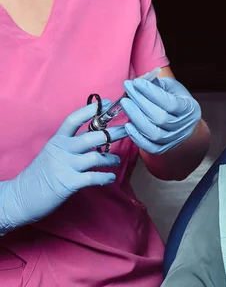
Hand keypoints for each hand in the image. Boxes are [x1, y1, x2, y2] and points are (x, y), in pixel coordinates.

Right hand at [0, 100, 125, 235]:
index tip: (109, 103)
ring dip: (111, 158)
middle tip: (129, 130)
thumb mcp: (52, 153)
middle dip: (113, 133)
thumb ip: (70, 144)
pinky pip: (94, 177)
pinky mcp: (69, 183)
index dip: (91, 110)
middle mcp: (62, 150)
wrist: (21, 197)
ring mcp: (65, 166)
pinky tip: (110, 178)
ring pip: (96, 157)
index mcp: (57, 140)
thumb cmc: (40, 174)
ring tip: (116, 160)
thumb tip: (95, 136)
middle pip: (92, 136)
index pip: (74, 119)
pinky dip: (105, 177)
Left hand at [121, 76, 200, 154]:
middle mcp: (184, 126)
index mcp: (189, 109)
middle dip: (140, 102)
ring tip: (125, 103)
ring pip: (154, 134)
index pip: (170, 103)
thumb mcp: (172, 88)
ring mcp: (174, 139)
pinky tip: (128, 125)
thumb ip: (158, 83)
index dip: (152, 93)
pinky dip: (137, 138)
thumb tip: (141, 80)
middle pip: (160, 118)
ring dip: (136, 118)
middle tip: (128, 89)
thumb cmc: (176, 100)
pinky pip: (150, 147)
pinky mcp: (164, 148)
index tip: (137, 82)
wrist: (184, 121)